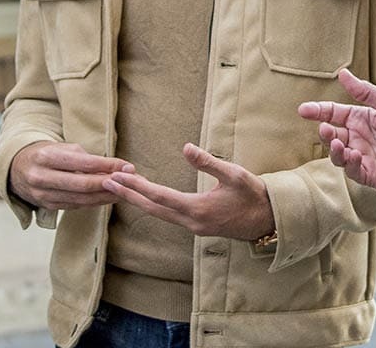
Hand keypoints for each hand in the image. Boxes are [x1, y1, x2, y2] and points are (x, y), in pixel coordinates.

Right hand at [10, 141, 130, 210]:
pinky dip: (94, 202)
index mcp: (47, 157)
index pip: (84, 163)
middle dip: (110, 184)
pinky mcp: (46, 206)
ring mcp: (42, 195)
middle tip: (131, 182)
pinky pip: (75, 206)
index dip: (108, 166)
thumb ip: (89, 159)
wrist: (17, 168)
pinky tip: (110, 198)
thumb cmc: (49, 153)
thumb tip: (119, 168)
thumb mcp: (64, 148)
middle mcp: (41, 177)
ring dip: (106, 196)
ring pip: (80, 199)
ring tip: (126, 191)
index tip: (129, 166)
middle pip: (82, 185)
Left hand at [102, 143, 273, 239]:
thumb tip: (186, 148)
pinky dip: (152, 206)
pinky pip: (167, 216)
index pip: (160, 196)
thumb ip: (209, 162)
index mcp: (197, 209)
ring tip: (119, 189)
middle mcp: (191, 221)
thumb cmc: (253, 195)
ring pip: (158, 214)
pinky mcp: (197, 226)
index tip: (118, 177)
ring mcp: (193, 227)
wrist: (268, 219)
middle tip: (107, 183)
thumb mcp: (234, 174)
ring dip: (138, 201)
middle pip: (151, 208)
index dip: (137, 186)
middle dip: (128, 195)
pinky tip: (145, 199)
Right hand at [297, 68, 375, 188]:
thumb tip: (342, 73)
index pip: (334, 114)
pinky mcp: (373, 175)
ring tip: (339, 144)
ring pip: (339, 156)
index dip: (318, 111)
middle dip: (326, 133)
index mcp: (362, 118)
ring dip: (335, 150)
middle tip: (326, 129)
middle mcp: (360, 138)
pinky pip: (354, 172)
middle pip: (333, 136)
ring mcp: (365, 157)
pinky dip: (350, 164)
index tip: (303, 110)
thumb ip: (366, 92)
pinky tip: (354, 155)